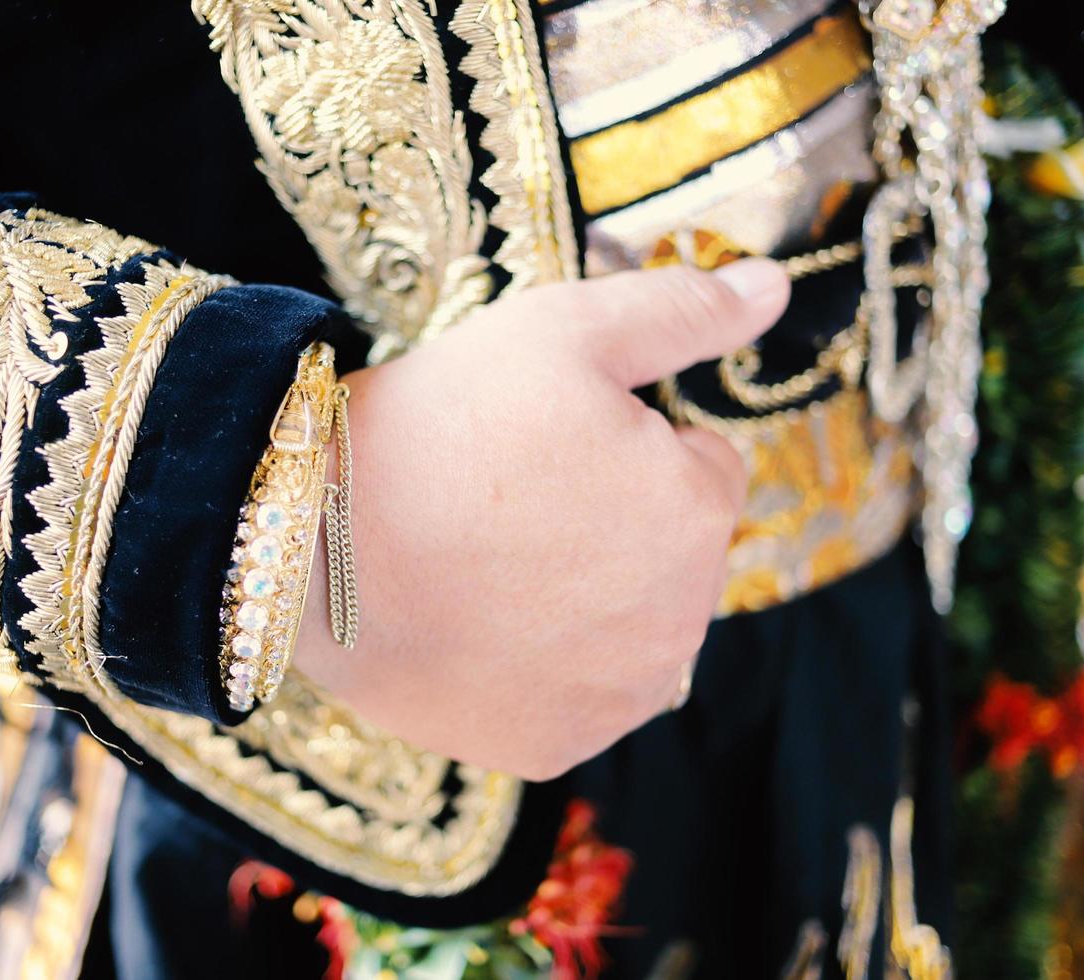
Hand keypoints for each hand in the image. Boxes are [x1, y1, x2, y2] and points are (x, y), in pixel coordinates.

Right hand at [292, 259, 789, 779]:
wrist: (313, 543)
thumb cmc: (440, 426)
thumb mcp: (562, 329)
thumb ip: (683, 310)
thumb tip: (770, 287)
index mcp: (698, 510)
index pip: (701, 466)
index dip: (625, 441)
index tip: (546, 441)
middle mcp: (683, 622)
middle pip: (668, 551)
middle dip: (614, 520)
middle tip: (508, 498)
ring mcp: (619, 697)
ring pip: (629, 626)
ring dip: (586, 595)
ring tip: (488, 560)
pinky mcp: (558, 745)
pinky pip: (577, 693)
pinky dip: (543, 665)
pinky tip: (481, 625)